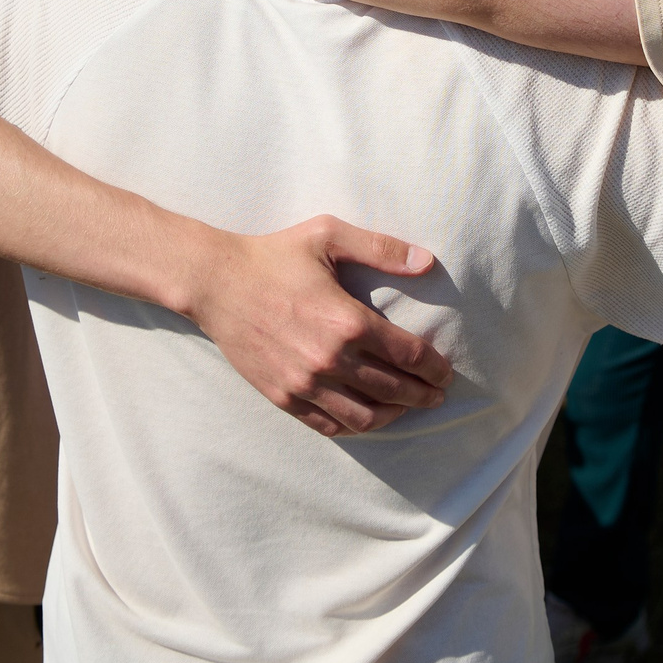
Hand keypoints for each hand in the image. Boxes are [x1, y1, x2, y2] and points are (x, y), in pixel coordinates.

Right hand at [187, 217, 453, 436]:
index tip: (446, 372)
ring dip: (394, 416)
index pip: (407, 355)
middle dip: (423, 395)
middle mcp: (329, 358)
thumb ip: (381, 248)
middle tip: (437, 395)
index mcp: (346, 320)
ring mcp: (304, 383)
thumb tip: (427, 261)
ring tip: (407, 409)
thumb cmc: (274, 255)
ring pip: (364, 416)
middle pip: (393, 389)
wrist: (215, 282)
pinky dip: (355, 426)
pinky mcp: (283, 396)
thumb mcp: (328, 236)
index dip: (434, 367)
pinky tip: (367, 418)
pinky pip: (328, 425)